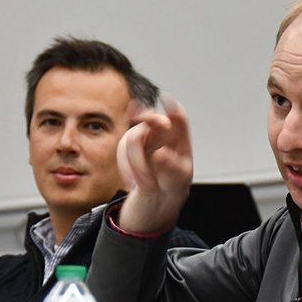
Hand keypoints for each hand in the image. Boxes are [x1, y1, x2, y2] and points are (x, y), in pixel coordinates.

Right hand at [115, 94, 193, 232]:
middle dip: (145, 126)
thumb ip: (171, 168)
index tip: (166, 99)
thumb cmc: (172, 187)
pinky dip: (125, 166)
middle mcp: (162, 136)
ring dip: (134, 161)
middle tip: (142, 131)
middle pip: (151, 118)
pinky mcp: (129, 150)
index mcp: (180, 140)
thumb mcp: (178, 183)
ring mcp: (144, 141)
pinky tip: (131, 181)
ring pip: (132, 136)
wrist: (155, 202)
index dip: (172, 107)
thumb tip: (160, 154)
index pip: (178, 118)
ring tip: (144, 182)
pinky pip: (121, 150)